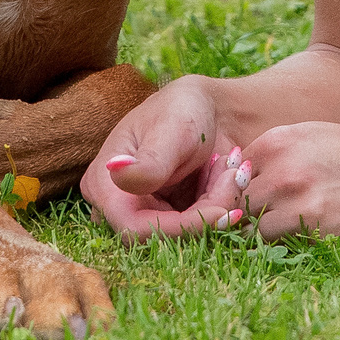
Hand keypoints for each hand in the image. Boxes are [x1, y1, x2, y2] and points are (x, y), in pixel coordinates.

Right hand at [82, 76, 246, 239]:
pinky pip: (198, 224)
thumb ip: (149, 161)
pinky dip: (219, 203)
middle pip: (165, 233)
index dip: (180, 228)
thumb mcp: (170, 130)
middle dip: (207, 210)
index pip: (136, 227)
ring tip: (232, 167)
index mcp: (105, 185)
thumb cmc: (183, 108)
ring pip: (186, 231)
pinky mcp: (170, 215)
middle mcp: (120, 205)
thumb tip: (116, 173)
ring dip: (218, 203)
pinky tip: (227, 175)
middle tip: (235, 175)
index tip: (221, 213)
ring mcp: (146, 212)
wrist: (206, 106)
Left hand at [235, 122, 339, 242]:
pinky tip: (303, 239)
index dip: (238, 188)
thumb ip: (276, 151)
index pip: (232, 173)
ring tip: (282, 231)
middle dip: (245, 213)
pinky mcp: (315, 234)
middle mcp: (285, 169)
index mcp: (280, 140)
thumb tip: (235, 173)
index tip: (249, 197)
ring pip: (252, 229)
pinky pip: (279, 247)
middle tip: (260, 220)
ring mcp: (299, 204)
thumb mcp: (318, 137)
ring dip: (262, 234)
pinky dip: (284, 247)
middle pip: (237, 203)